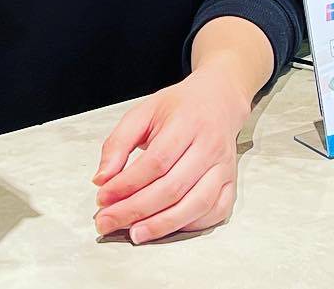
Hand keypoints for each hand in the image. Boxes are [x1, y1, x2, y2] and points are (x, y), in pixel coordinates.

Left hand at [90, 66, 249, 243]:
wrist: (218, 101)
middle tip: (108, 221)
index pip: (155, 162)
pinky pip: (214, 213)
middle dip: (136, 210)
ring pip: (195, 205)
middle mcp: (209, 146)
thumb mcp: (143, 112)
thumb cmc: (179, 108)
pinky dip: (189, 225)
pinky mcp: (231, 184)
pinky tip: (166, 227)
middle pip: (172, 188)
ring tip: (134, 234)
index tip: (103, 197)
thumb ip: (118, 143)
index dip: (127, 184)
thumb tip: (101, 179)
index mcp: (186, 123)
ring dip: (162, 224)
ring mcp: (224, 168)